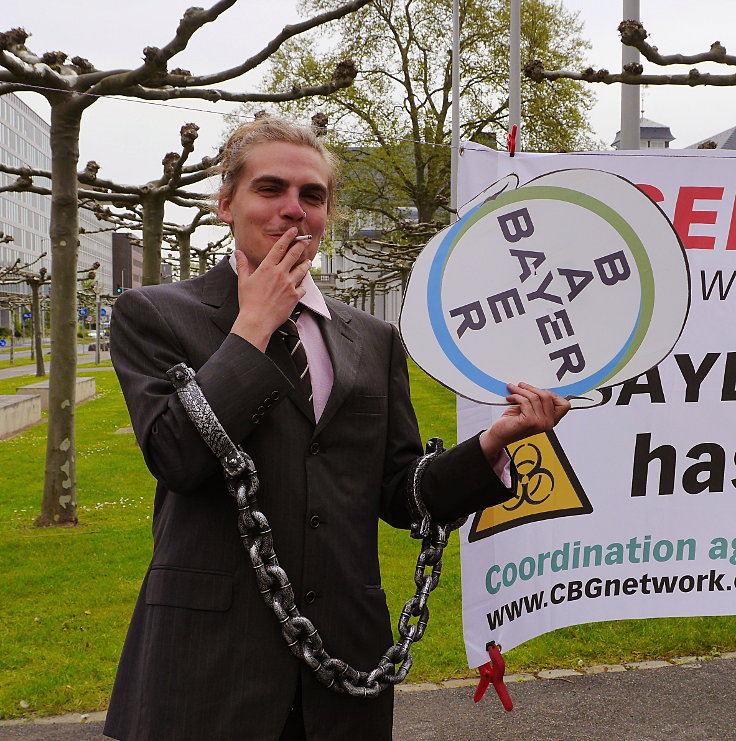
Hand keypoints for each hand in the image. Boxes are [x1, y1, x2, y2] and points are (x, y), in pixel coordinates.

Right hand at [230, 228, 312, 350]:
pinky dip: (303, 285)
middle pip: (294, 255)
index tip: (294, 231)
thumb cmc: (249, 302)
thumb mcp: (243, 281)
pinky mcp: (295, 296)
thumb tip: (238, 253)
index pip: (279, 248)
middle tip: (306, 239)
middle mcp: (279, 274)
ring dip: (306, 264)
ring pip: (302, 270)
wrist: (257, 320)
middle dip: (301, 245)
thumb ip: (243, 265)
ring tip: (308, 262)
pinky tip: (303, 284)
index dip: (288, 237)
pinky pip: (303, 288)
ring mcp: (289, 285)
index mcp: (267, 268)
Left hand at [478, 382, 570, 461]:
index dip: (552, 394)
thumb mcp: (529, 409)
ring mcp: (540, 423)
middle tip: (521, 386)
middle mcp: (548, 423)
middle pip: (547, 396)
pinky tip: (510, 398)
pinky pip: (525, 401)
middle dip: (532, 388)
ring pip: (534, 397)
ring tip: (513, 390)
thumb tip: (536, 386)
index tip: (538, 389)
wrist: (500, 435)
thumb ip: (537, 401)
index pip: (564, 404)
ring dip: (521, 390)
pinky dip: (516, 396)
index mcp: (551, 420)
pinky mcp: (529, 421)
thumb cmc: (512, 422)